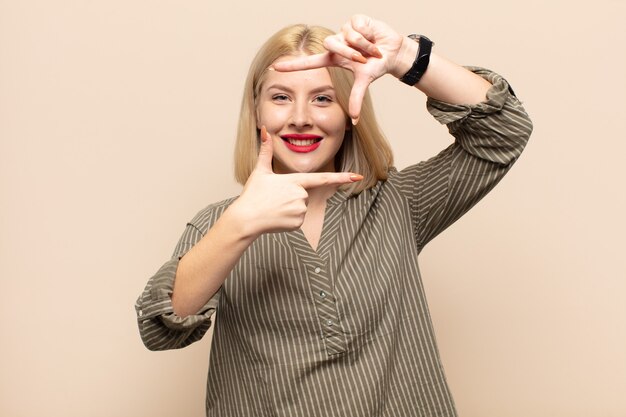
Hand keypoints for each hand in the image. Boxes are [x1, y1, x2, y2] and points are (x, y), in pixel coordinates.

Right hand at [231, 126, 362, 235]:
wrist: (246, 219)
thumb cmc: (253, 195)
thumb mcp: (260, 171)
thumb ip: (266, 151)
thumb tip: (263, 130)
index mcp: (294, 180)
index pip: (323, 178)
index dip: (342, 177)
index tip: (357, 176)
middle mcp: (301, 195)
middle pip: (305, 193)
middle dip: (292, 195)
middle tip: (275, 198)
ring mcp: (300, 210)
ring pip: (302, 206)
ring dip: (290, 207)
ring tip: (275, 208)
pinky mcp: (298, 223)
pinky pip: (298, 219)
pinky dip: (289, 219)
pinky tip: (277, 217)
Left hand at [272, 15, 404, 122]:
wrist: (394, 52)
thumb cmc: (376, 66)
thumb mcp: (364, 81)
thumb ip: (356, 99)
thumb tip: (355, 121)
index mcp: (334, 59)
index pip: (309, 62)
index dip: (292, 66)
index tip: (275, 68)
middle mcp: (336, 43)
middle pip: (331, 45)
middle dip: (350, 53)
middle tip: (364, 58)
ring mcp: (344, 30)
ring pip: (347, 36)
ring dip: (363, 45)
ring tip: (372, 49)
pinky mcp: (355, 20)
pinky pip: (357, 27)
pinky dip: (369, 35)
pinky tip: (373, 36)